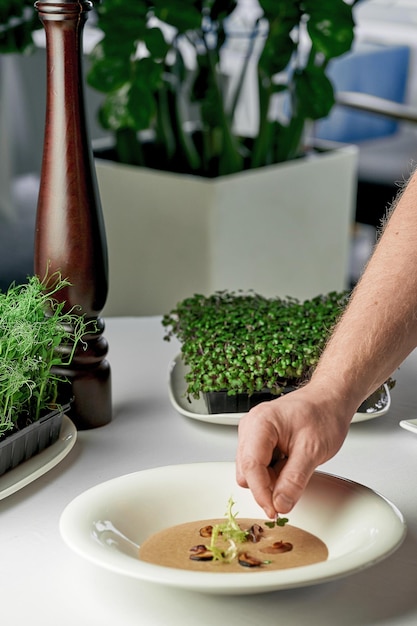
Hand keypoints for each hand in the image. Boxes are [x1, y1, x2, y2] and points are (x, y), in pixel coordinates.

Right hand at [235, 385, 351, 517]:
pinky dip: (273, 471)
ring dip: (270, 478)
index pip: (251, 467)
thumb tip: (280, 504)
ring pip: (250, 470)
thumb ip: (294, 480)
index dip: (262, 494)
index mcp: (260, 424)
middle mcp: (250, 426)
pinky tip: (290, 462)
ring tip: (295, 465)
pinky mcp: (258, 439)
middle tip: (293, 483)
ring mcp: (252, 432)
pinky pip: (258, 465)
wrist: (330, 400)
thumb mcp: (312, 450)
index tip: (275, 511)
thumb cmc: (323, 414)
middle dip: (267, 485)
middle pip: (246, 471)